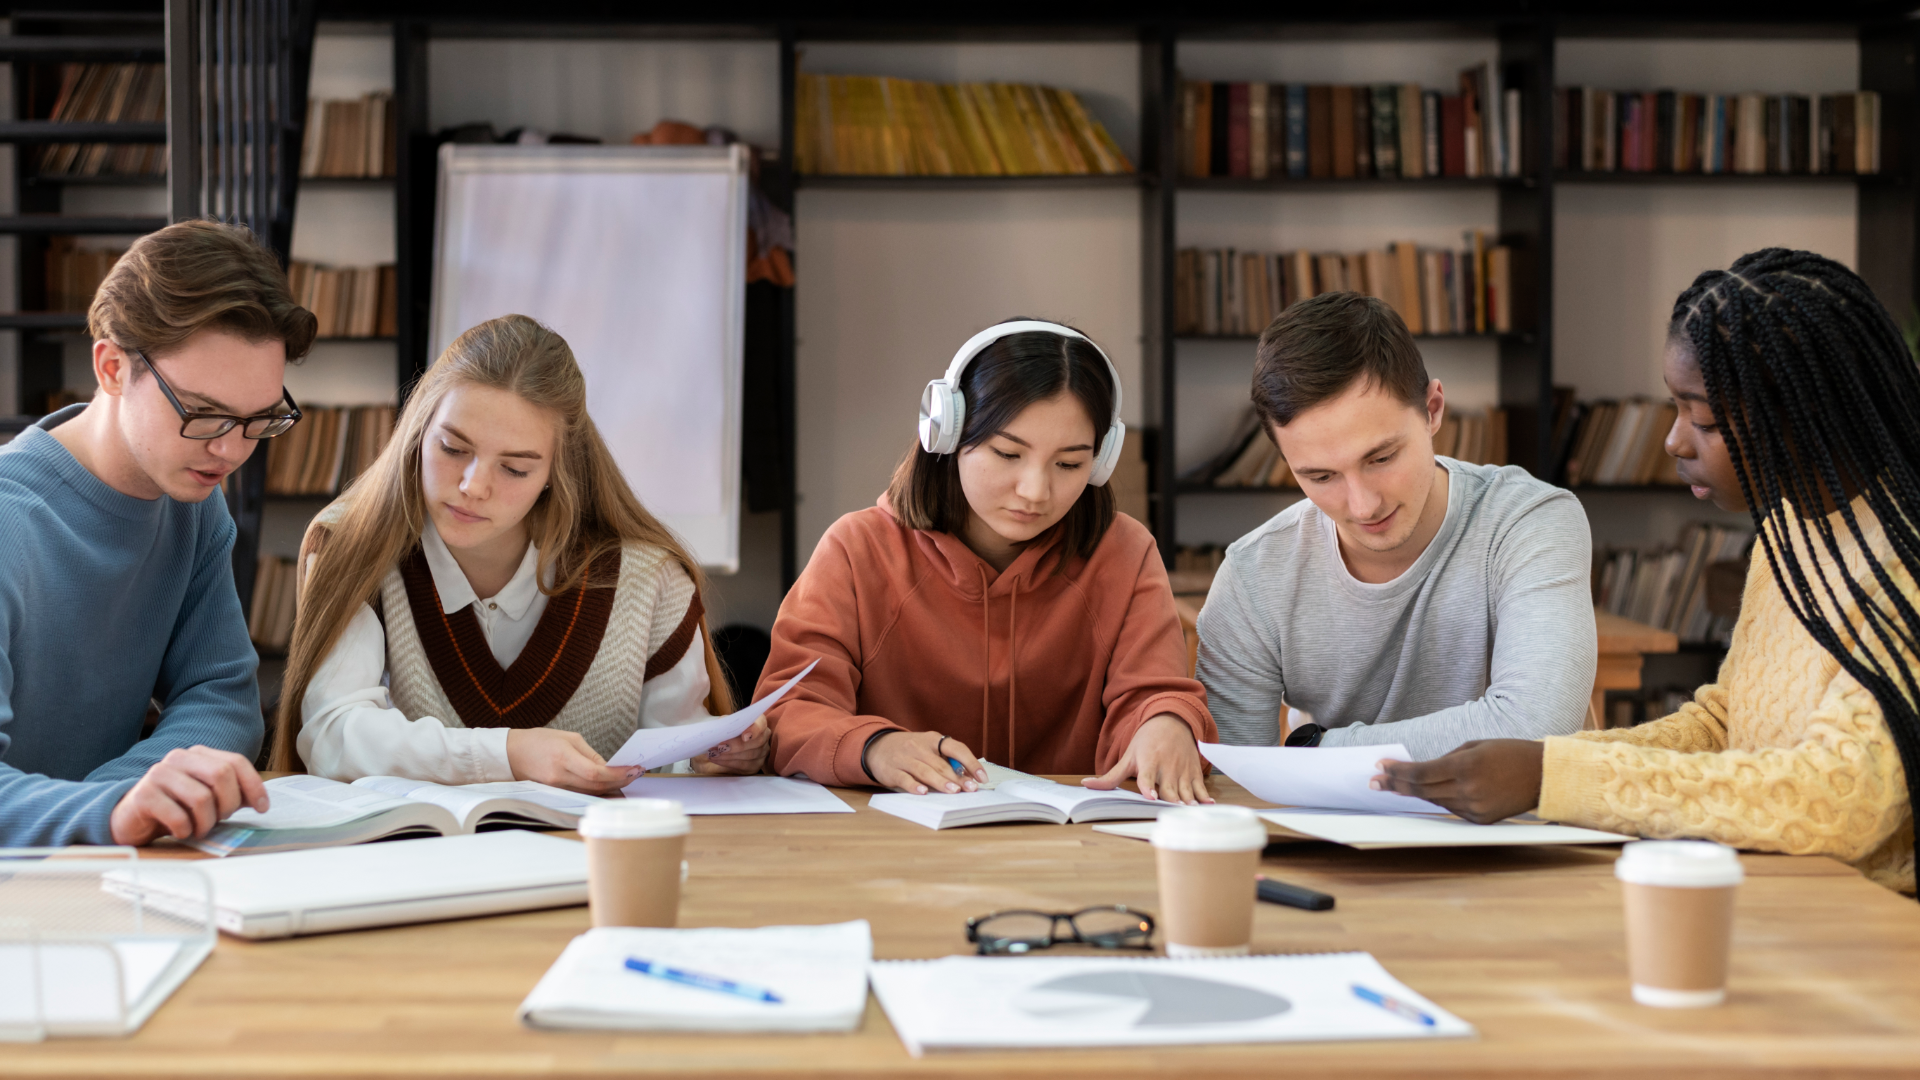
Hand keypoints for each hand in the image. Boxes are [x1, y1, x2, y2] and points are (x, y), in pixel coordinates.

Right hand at [110, 746, 269, 844]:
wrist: (129, 820)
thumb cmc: (175, 808)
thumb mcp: (208, 798)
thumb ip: (231, 794)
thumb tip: (261, 801)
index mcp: (198, 755)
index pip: (236, 762)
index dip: (254, 785)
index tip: (263, 807)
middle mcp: (178, 758)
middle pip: (222, 775)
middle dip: (228, 804)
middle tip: (220, 820)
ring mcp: (159, 774)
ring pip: (202, 798)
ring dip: (206, 822)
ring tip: (199, 829)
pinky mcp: (144, 795)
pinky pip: (179, 816)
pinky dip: (185, 830)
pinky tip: (180, 832)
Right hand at [506, 729, 639, 794]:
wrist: (510, 754)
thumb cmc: (539, 741)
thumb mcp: (568, 738)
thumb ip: (590, 754)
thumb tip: (609, 767)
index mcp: (563, 757)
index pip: (596, 773)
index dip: (618, 774)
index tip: (634, 769)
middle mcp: (559, 776)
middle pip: (596, 786)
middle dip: (620, 781)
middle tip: (636, 774)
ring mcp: (556, 788)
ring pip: (590, 793)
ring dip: (611, 788)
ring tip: (626, 779)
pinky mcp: (554, 794)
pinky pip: (581, 794)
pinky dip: (596, 791)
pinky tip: (608, 786)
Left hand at [691, 717, 769, 774]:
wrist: (718, 747)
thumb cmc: (723, 732)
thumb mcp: (722, 725)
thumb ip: (724, 723)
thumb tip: (722, 725)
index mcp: (757, 722)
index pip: (761, 724)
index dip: (755, 730)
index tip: (744, 736)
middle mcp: (763, 737)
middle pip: (757, 742)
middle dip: (737, 745)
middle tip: (721, 747)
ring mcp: (761, 753)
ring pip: (750, 755)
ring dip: (729, 755)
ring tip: (714, 753)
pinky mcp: (755, 766)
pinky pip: (744, 766)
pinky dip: (728, 762)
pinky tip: (717, 759)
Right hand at [866, 730, 986, 794]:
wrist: (878, 746)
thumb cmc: (911, 751)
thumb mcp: (928, 749)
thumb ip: (946, 761)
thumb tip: (968, 778)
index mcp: (932, 740)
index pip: (956, 749)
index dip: (971, 763)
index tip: (982, 778)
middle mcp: (918, 747)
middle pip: (941, 764)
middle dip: (957, 777)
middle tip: (970, 789)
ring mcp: (904, 759)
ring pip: (925, 771)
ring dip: (940, 782)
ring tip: (953, 791)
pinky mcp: (892, 771)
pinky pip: (904, 778)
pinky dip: (914, 786)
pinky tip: (923, 792)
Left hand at [1082, 714, 1212, 803]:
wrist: (1171, 721)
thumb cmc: (1146, 742)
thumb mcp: (1128, 757)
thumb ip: (1110, 776)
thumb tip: (1086, 785)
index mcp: (1148, 762)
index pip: (1147, 777)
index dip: (1148, 787)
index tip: (1151, 797)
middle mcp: (1166, 767)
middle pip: (1168, 787)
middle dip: (1171, 799)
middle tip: (1174, 810)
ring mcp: (1181, 770)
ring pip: (1185, 789)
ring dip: (1189, 801)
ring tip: (1190, 811)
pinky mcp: (1193, 771)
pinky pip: (1199, 786)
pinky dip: (1204, 795)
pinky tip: (1208, 804)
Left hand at [1371, 739, 1544, 823]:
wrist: (1542, 776)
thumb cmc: (1508, 753)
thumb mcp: (1474, 746)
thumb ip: (1445, 759)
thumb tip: (1420, 770)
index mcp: (1465, 766)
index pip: (1420, 773)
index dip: (1397, 771)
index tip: (1379, 767)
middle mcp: (1467, 790)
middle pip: (1421, 790)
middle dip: (1394, 785)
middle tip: (1373, 781)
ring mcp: (1474, 808)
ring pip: (1433, 801)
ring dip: (1413, 792)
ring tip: (1392, 785)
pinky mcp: (1479, 819)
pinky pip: (1451, 808)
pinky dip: (1438, 799)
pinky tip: (1426, 792)